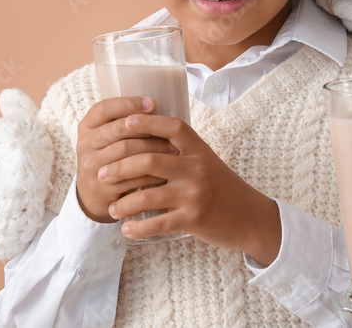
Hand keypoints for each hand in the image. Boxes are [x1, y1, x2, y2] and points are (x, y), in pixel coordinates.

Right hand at [75, 96, 178, 222]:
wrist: (94, 193)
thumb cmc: (110, 155)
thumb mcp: (109, 135)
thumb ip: (125, 121)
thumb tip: (163, 104)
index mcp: (88, 126)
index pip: (104, 108)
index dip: (128, 103)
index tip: (152, 103)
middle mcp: (85, 144)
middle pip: (118, 130)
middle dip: (148, 129)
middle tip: (171, 132)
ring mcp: (91, 167)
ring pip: (126, 152)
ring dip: (154, 149)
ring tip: (174, 149)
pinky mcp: (102, 188)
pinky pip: (130, 177)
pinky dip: (151, 172)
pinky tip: (166, 170)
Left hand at [100, 113, 281, 265]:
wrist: (250, 217)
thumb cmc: (223, 187)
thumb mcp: (208, 161)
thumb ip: (182, 152)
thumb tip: (146, 138)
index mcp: (200, 150)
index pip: (172, 127)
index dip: (148, 122)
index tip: (124, 121)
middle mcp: (197, 169)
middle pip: (149, 160)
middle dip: (119, 167)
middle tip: (101, 174)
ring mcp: (195, 194)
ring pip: (147, 195)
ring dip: (123, 203)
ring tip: (111, 208)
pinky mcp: (193, 219)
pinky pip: (157, 223)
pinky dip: (137, 227)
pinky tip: (126, 229)